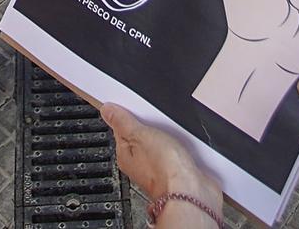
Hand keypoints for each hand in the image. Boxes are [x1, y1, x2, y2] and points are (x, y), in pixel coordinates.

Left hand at [101, 103, 221, 208]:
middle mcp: (141, 165)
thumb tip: (106, 110)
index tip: (132, 107)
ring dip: (167, 136)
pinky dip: (181, 146)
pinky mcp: (179, 171)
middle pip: (141, 138)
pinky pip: (177, 153)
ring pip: (160, 145)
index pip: (121, 130)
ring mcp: (161, 168)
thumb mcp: (139, 135)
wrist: (191, 192)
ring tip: (171, 129)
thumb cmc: (163, 170)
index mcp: (125, 155)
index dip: (127, 116)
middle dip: (149, 126)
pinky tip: (184, 142)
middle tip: (155, 118)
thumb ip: (123, 122)